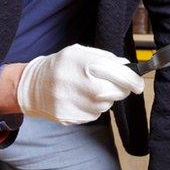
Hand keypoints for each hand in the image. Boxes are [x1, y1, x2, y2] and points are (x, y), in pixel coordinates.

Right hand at [16, 44, 143, 124]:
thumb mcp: (80, 52)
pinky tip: (79, 98)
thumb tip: (128, 68)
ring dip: (104, 98)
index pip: (120, 75)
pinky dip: (92, 107)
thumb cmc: (60, 66)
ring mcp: (74, 103)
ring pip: (106, 105)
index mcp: (84, 63)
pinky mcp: (71, 117)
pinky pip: (93, 114)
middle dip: (120, 89)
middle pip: (117, 93)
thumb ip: (105, 58)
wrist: (31, 86)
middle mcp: (80, 84)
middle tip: (112, 84)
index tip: (138, 84)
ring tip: (87, 89)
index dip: (134, 80)